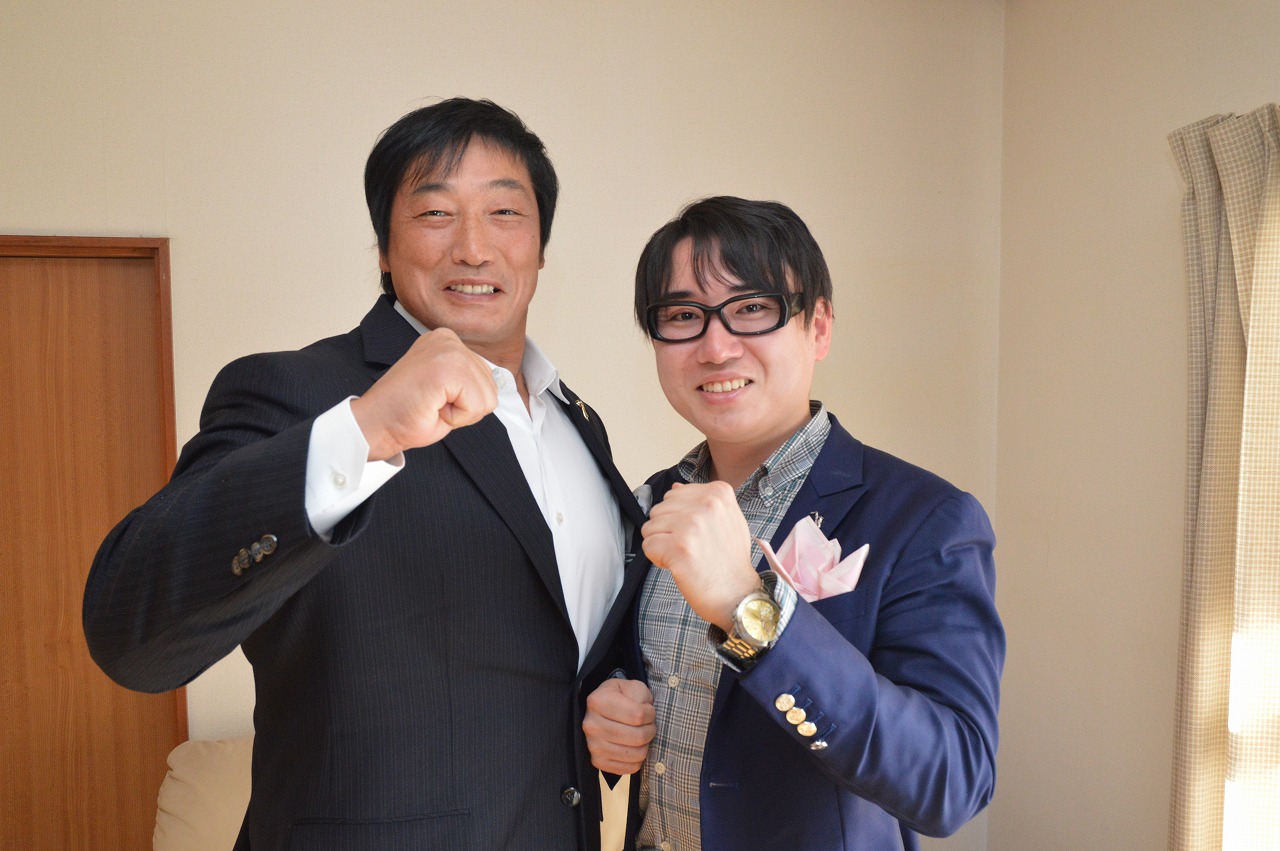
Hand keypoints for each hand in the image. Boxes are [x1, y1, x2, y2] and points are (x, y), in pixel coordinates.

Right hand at [350, 328, 497, 460]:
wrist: (375, 425)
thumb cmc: (408, 413)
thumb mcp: (449, 390)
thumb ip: (471, 381)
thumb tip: (502, 385)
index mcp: (447, 341)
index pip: (487, 378)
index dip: (465, 400)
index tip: (434, 398)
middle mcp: (448, 339)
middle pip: (492, 387)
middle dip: (466, 407)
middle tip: (432, 404)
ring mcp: (447, 350)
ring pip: (487, 398)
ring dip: (461, 413)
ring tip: (432, 405)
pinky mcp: (447, 368)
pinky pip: (476, 406)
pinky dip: (457, 417)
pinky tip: (432, 407)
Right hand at [583, 678, 655, 774]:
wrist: (602, 711)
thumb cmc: (621, 697)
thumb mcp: (632, 686)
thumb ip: (641, 695)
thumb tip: (644, 714)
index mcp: (598, 701)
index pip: (637, 715)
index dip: (650, 714)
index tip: (648, 711)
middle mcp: (591, 725)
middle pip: (638, 737)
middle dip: (650, 730)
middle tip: (648, 724)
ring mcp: (593, 746)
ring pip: (636, 754)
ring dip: (646, 744)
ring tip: (641, 734)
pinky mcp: (597, 762)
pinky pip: (630, 768)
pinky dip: (638, 758)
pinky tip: (633, 746)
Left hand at [640, 482, 761, 631]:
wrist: (737, 594)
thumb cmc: (730, 560)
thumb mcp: (727, 520)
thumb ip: (701, 501)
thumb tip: (674, 488)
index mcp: (719, 493)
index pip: (673, 495)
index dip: (678, 518)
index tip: (697, 534)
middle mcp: (707, 504)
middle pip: (659, 510)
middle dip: (667, 531)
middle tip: (690, 548)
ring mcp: (692, 524)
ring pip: (649, 527)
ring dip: (661, 545)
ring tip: (685, 556)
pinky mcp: (679, 547)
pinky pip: (647, 546)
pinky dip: (657, 559)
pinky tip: (678, 566)